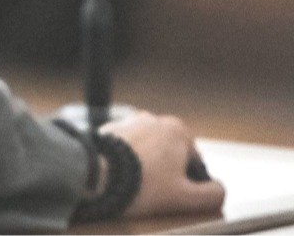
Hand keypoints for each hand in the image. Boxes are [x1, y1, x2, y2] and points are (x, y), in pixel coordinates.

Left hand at [101, 111, 225, 217]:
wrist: (95, 174)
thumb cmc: (142, 184)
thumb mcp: (184, 197)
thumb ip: (211, 195)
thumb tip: (220, 191)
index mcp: (178, 130)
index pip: (194, 161)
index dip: (187, 182)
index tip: (172, 193)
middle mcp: (154, 119)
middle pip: (169, 155)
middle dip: (164, 172)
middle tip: (152, 190)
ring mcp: (129, 121)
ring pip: (146, 151)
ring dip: (143, 166)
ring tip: (133, 183)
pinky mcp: (108, 129)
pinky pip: (124, 149)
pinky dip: (124, 161)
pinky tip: (118, 175)